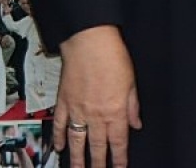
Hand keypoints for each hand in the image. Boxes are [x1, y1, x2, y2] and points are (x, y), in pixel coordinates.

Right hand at [55, 26, 140, 166]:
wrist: (88, 40)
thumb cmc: (112, 56)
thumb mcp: (131, 81)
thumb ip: (132, 106)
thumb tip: (136, 124)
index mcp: (115, 111)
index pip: (118, 143)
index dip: (119, 159)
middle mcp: (96, 115)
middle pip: (97, 147)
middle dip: (98, 165)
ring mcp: (77, 109)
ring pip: (77, 141)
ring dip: (77, 159)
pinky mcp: (64, 100)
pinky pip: (60, 124)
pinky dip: (59, 137)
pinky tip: (59, 147)